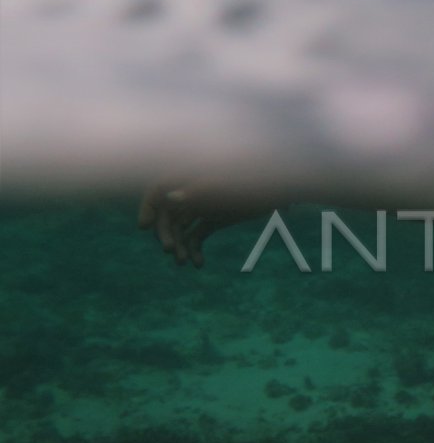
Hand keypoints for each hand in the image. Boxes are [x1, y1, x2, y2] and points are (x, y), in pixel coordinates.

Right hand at [137, 180, 280, 266]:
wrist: (281, 186)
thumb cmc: (254, 181)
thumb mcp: (226, 187)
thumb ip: (198, 191)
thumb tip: (170, 199)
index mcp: (191, 179)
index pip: (159, 190)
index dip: (148, 207)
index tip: (143, 228)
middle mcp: (193, 192)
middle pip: (168, 215)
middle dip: (167, 234)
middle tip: (172, 252)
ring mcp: (204, 206)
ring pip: (182, 229)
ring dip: (180, 245)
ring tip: (184, 263)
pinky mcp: (216, 218)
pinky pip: (198, 234)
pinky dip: (196, 249)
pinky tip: (199, 264)